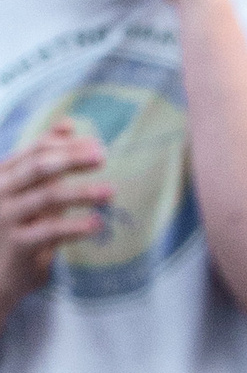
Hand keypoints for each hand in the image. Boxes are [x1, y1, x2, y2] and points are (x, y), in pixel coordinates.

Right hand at [0, 118, 109, 312]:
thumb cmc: (14, 234)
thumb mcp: (28, 197)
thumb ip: (46, 169)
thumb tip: (68, 128)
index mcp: (4, 177)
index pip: (33, 151)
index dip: (63, 143)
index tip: (93, 141)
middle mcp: (1, 191)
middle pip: (40, 167)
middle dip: (72, 158)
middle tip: (102, 157)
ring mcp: (7, 217)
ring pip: (47, 196)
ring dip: (82, 192)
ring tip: (110, 192)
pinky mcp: (18, 244)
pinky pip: (50, 231)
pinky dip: (76, 227)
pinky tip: (97, 224)